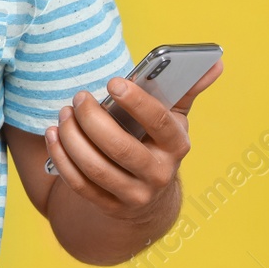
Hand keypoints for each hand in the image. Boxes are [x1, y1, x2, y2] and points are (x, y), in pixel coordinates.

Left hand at [44, 58, 222, 221]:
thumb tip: (215, 60)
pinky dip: (62, 159)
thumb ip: (187, 88)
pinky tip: (53, 135)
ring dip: (72, 138)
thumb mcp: (174, 118)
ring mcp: (134, 194)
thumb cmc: (157, 142)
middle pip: (120, 148)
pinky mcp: (109, 207)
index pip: (158, 122)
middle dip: (93, 120)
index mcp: (176, 145)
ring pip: (96, 168)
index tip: (113, 82)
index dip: (136, 102)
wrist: (151, 196)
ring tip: (63, 114)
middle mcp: (158, 174)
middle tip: (78, 97)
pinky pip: (80, 185)